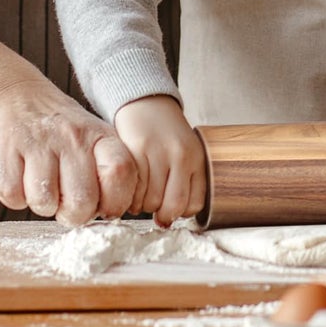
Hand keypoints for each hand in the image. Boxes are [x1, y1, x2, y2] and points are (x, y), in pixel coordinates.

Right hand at [0, 79, 137, 226]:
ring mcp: (39, 142)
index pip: (121, 172)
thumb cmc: (61, 132)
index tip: (103, 207)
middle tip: (66, 201)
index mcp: (100, 136)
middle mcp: (72, 136)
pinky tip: (21, 179)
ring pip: (44, 203)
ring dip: (42, 205)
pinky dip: (16, 197)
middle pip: (82, 202)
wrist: (16, 98)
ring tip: (43, 186)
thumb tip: (111, 214)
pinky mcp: (7, 149)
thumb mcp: (94, 139)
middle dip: (73, 215)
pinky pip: (13, 196)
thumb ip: (109, 172)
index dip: (115, 201)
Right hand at [113, 95, 207, 225]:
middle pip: (171, 206)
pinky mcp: (135, 150)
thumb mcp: (186, 154)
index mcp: (196, 158)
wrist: (146, 103)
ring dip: (141, 205)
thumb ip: (183, 185)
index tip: (168, 209)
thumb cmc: (166, 135)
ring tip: (139, 193)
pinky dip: (129, 194)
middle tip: (152, 205)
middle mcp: (180, 155)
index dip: (179, 213)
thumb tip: (165, 223)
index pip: (193, 205)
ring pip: (150, 201)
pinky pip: (132, 187)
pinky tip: (129, 186)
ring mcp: (158, 152)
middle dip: (160, 213)